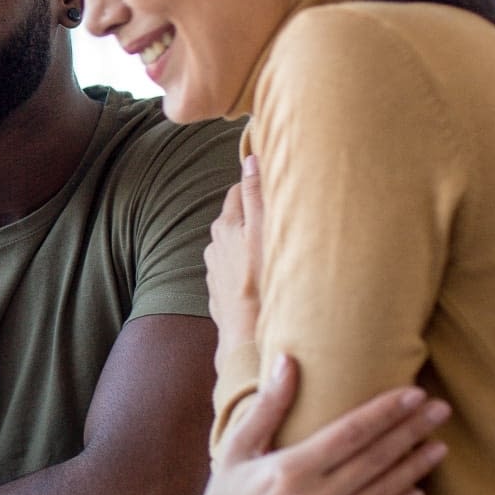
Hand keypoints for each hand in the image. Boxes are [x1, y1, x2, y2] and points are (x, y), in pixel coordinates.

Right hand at [176, 355, 449, 494]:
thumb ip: (268, 406)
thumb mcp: (237, 449)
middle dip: (411, 430)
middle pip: (375, 458)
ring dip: (415, 468)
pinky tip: (418, 492)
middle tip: (441, 410)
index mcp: (289, 468)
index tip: (414, 394)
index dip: (386, 411)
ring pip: (383, 493)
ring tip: (439, 446)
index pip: (350, 432)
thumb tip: (287, 360)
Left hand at [205, 154, 263, 355]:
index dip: (257, 187)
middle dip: (254, 215)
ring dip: (251, 243)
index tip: (275, 188)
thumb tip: (250, 159)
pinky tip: (263, 276)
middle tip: (281, 218)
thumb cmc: (260, 282)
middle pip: (236, 218)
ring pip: (235, 244)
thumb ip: (257, 195)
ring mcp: (215, 269)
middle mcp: (214, 244)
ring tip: (275, 250)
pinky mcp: (219, 290)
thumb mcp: (263, 232)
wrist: (247, 336)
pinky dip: (247, 267)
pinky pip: (235, 269)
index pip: (239, 191)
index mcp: (225, 226)